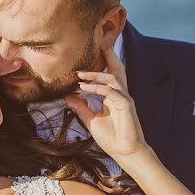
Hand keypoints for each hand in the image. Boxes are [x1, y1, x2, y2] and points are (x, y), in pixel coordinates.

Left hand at [64, 44, 147, 162]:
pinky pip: (112, 92)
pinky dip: (98, 88)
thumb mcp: (90, 120)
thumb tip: (67, 96)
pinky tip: (85, 87)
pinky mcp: (126, 106)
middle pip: (117, 69)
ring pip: (113, 78)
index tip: (93, 51)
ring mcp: (125, 99)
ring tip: (79, 74)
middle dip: (110, 55)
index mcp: (114, 96)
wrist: (125, 153)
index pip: (110, 74)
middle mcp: (121, 94)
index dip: (104, 62)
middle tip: (100, 42)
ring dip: (96, 74)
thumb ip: (81, 107)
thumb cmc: (111, 138)